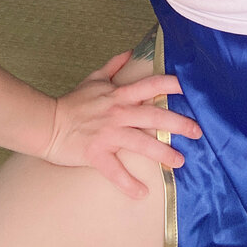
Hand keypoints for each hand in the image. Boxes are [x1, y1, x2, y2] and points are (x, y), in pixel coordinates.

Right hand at [42, 50, 201, 197]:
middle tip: (197, 131)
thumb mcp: (94, 78)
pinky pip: (115, 171)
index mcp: (119, 95)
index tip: (189, 88)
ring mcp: (108, 134)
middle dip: (178, 123)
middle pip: (153, 115)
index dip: (170, 84)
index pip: (150, 85)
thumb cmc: (73, 102)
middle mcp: (118, 113)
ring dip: (162, 152)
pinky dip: (128, 184)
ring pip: (141, 142)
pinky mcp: (96, 154)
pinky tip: (141, 193)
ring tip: (180, 161)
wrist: (48, 123)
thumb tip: (130, 52)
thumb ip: (114, 66)